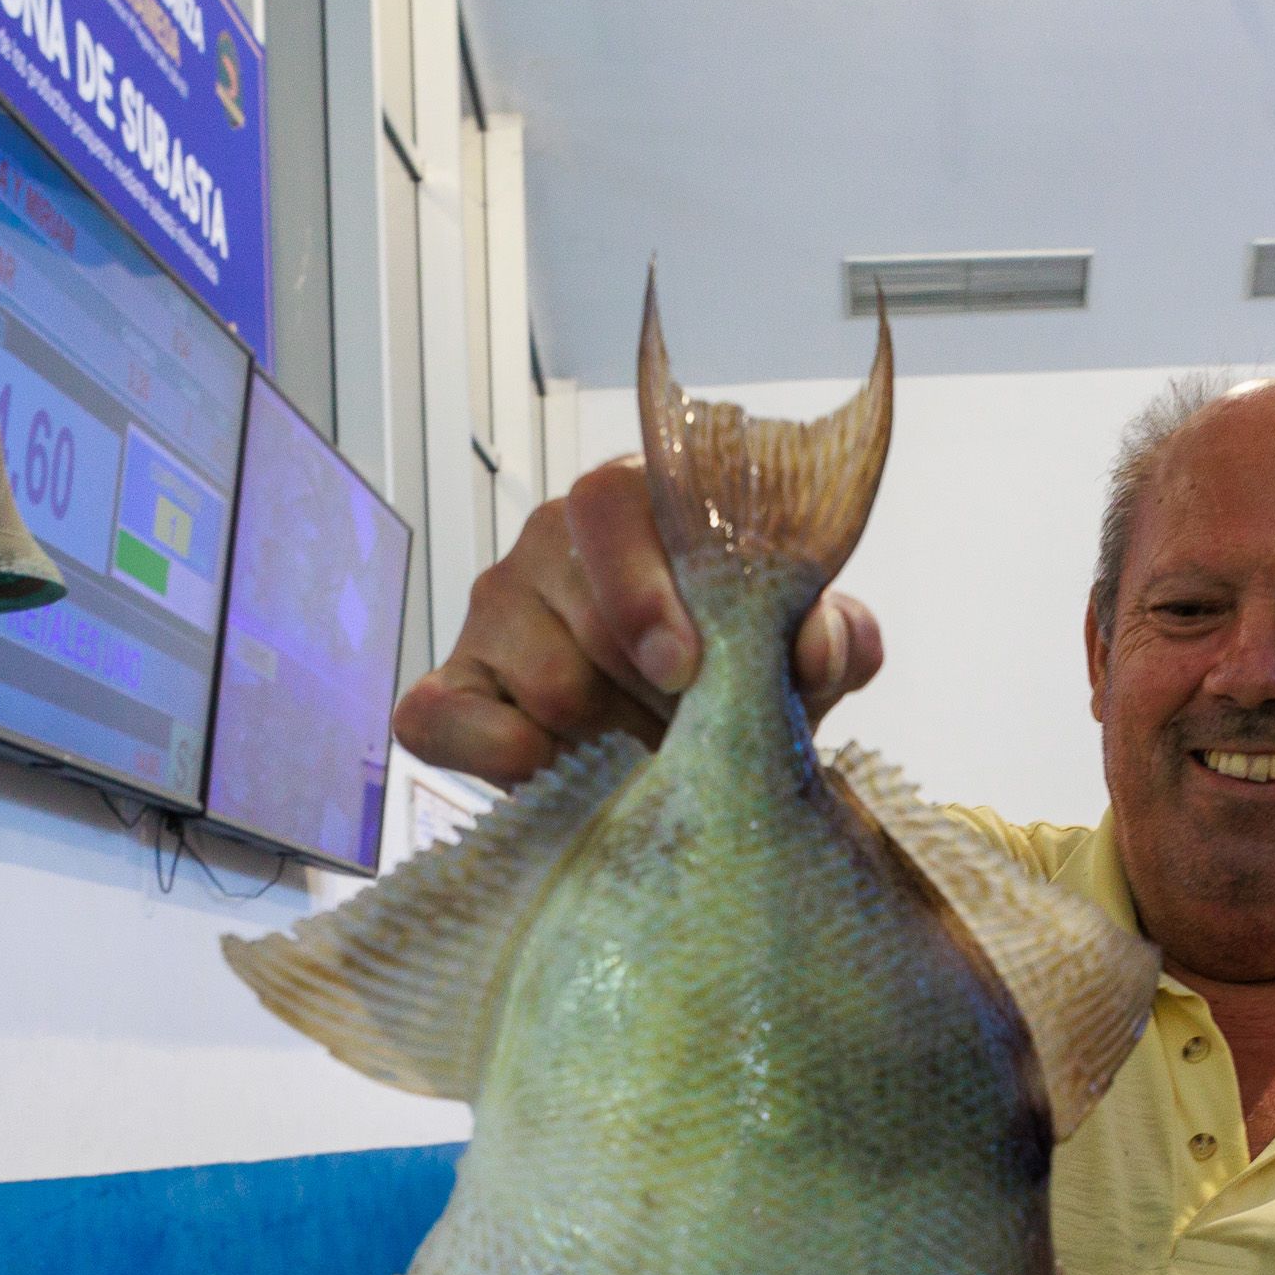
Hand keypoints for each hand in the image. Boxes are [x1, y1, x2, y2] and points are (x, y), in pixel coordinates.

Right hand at [393, 457, 882, 785]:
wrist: (693, 756)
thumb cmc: (740, 681)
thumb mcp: (802, 662)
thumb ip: (835, 640)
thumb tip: (821, 643)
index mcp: (632, 507)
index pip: (606, 503)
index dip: (641, 586)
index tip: (684, 667)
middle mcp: (547, 546)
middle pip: (581, 611)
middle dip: (649, 689)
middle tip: (691, 729)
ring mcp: (492, 616)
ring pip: (544, 682)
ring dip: (608, 736)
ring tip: (646, 750)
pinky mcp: (449, 692)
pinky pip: (439, 722)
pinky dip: (497, 755)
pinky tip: (552, 770)